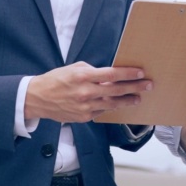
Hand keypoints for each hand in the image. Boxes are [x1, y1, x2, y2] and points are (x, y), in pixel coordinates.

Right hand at [25, 62, 151, 122]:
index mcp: (83, 77)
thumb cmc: (56, 80)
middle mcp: (85, 93)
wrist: (38, 99)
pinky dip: (111, 107)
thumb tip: (109, 74)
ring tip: (138, 98)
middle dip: (135, 87)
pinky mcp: (83, 117)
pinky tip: (119, 104)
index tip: (140, 72)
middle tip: (148, 85)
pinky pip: (102, 111)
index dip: (128, 74)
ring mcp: (85, 107)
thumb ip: (92, 71)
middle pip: (116, 90)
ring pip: (112, 104)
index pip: (111, 74)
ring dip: (127, 101)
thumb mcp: (73, 69)